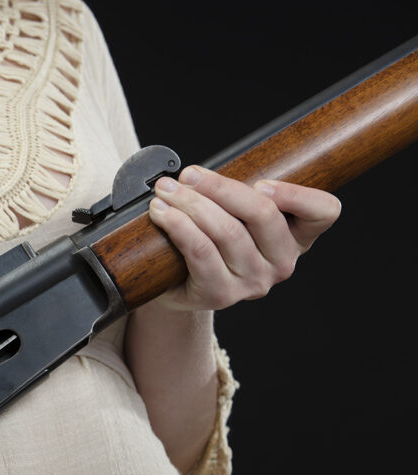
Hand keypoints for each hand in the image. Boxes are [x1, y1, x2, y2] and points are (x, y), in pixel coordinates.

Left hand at [147, 165, 339, 310]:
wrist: (178, 285)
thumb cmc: (210, 239)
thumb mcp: (233, 213)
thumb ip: (237, 193)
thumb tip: (204, 170)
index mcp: (296, 237)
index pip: (323, 212)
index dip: (297, 195)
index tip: (261, 182)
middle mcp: (281, 263)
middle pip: (263, 214)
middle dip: (220, 188)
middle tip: (189, 175)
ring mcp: (253, 282)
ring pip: (227, 231)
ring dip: (191, 204)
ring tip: (166, 191)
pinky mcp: (221, 294)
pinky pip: (200, 252)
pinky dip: (178, 226)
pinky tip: (162, 213)